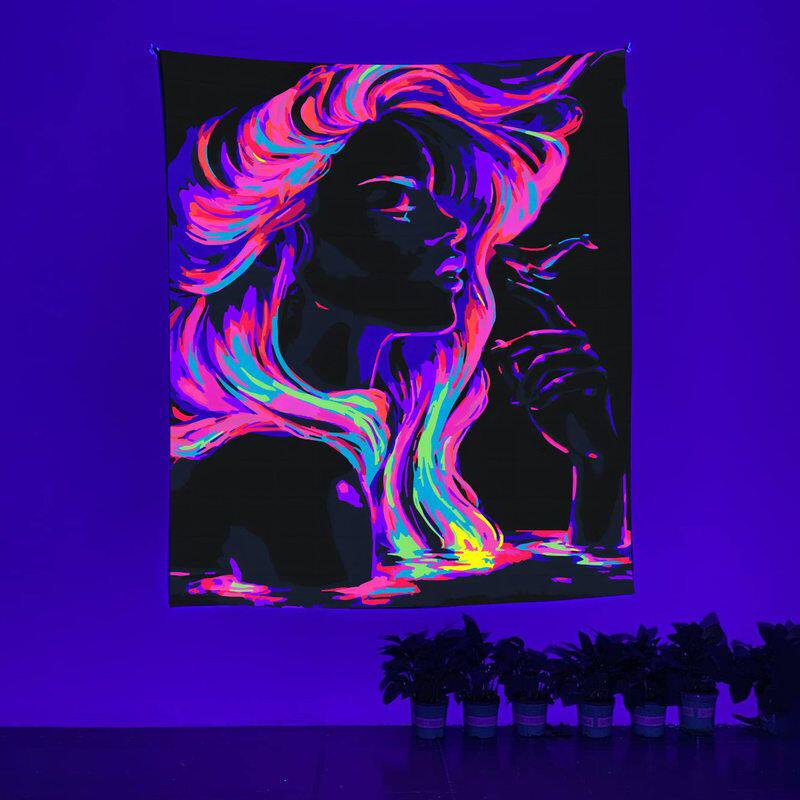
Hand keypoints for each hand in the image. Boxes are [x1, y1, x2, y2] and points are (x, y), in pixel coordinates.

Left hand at [492, 280, 619, 466]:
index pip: (549, 309)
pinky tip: (539, 408)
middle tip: (500, 366)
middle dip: (514, 356)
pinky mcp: (600, 377)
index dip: (530, 294)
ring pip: (544, 362)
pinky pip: (559, 381)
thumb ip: (512, 369)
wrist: (583, 444)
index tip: (509, 283)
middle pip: (538, 337)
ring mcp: (592, 360)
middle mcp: (581, 346)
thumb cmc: (555, 416)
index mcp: (565, 342)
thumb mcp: (526, 390)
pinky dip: (543, 397)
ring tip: (525, 402)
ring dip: (527, 386)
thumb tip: (498, 344)